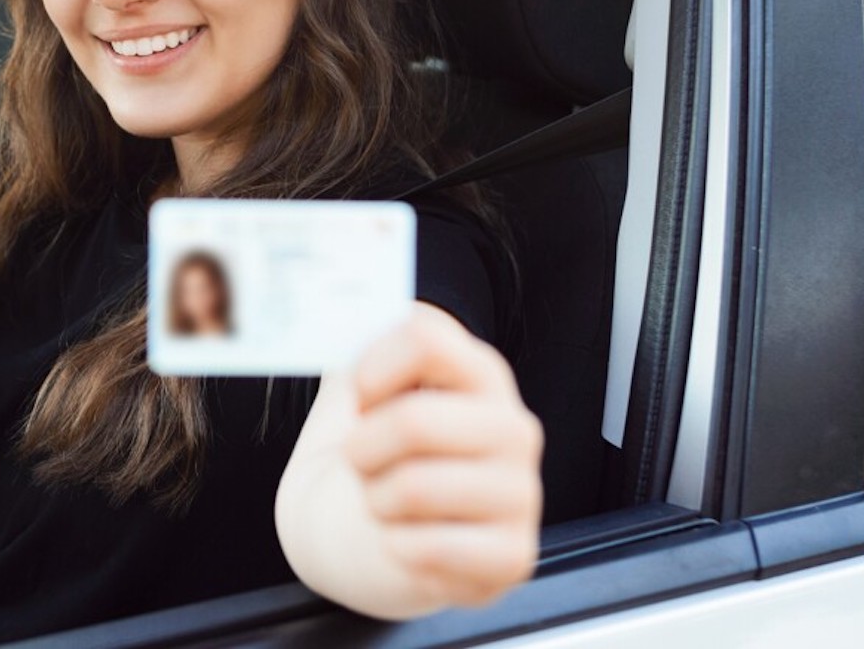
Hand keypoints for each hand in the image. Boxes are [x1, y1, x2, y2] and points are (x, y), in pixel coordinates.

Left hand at [344, 306, 542, 610]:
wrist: (362, 536)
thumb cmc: (368, 456)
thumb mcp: (358, 390)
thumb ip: (354, 341)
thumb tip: (341, 306)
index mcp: (481, 374)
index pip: (426, 338)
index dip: (372, 367)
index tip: (359, 394)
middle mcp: (513, 428)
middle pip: (414, 420)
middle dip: (361, 449)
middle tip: (361, 460)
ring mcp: (521, 494)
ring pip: (414, 487)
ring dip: (376, 500)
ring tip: (385, 501)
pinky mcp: (512, 556)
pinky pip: (428, 548)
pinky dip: (396, 547)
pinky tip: (408, 541)